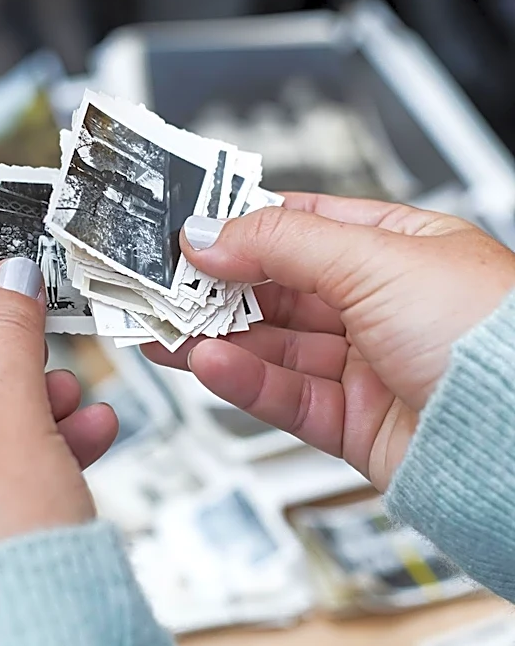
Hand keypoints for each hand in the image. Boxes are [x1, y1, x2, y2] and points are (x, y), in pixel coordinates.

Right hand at [144, 194, 514, 491]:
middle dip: (217, 288)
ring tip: (167, 329)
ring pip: (273, 347)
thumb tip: (209, 233)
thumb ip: (281, 244)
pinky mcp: (352, 420)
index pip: (303, 225)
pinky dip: (243, 381)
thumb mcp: (375, 261)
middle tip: (163, 285)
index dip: (243, 226)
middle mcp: (380, 305)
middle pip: (278, 290)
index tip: (190, 229)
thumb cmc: (489, 336)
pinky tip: (208, 364)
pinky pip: (285, 396)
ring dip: (217, 338)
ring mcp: (365, 364)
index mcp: (397, 250)